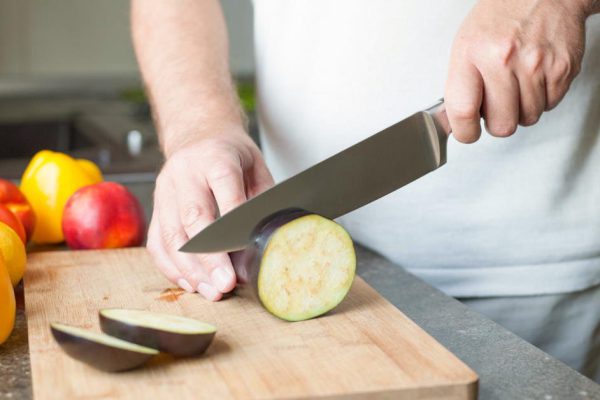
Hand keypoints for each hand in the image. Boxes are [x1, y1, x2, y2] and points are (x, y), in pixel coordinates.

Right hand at [147, 126, 273, 300]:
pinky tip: (190, 283)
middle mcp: (185, 173)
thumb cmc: (232, 156)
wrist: (198, 136)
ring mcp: (165, 190)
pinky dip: (171, 267)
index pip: (224, 187)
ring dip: (190, 269)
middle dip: (209, 256)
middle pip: (194, 217)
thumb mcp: (256, 167)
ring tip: (211, 291)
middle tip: (225, 284)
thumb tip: (266, 243)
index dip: (233, 222)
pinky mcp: (156, 208)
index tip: (244, 253)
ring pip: (170, 235)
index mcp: (215, 156)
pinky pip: (156, 242)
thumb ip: (261, 200)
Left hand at [445, 0, 592, 142]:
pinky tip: (534, 78)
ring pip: (527, 118)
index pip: (463, 111)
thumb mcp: (466, 44)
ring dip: (521, 109)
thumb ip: (459, 85)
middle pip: (501, 124)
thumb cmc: (502, 17)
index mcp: (473, 52)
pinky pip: (549, 106)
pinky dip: (541, 98)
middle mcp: (504, 59)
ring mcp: (536, 66)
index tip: (466, 133)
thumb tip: (452, 122)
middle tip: (496, 105)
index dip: (464, 131)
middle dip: (497, 121)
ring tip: (516, 83)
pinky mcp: (562, 70)